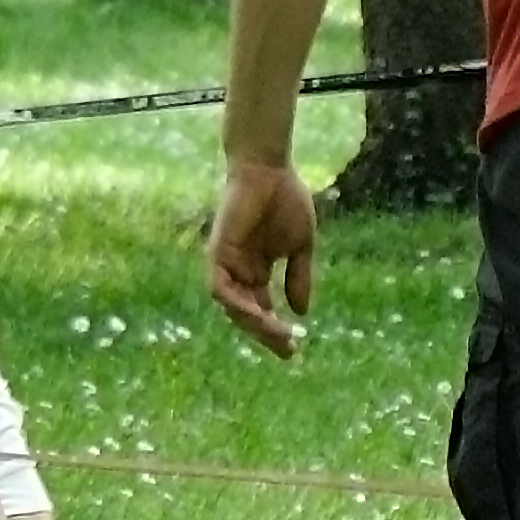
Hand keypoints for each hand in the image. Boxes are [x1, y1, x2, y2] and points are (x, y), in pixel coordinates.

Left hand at [208, 158, 318, 358]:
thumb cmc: (286, 201)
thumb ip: (299, 278)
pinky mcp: (216, 253)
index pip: (262, 309)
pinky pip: (220, 289)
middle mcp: (238, 272)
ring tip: (278, 334)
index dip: (276, 330)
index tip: (295, 349)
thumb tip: (302, 312)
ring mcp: (226, 264)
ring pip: (233, 307)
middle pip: (247, 313)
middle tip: (289, 349)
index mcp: (257, 271)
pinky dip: (236, 304)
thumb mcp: (301, 247)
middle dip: (267, 334)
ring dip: (254, 324)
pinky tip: (257, 314)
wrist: (269, 170)